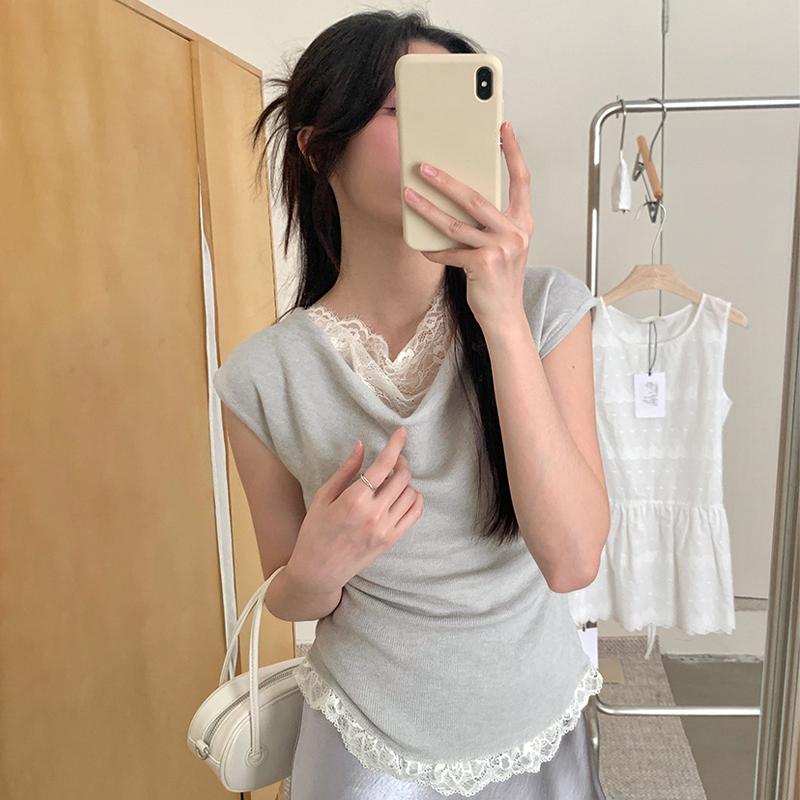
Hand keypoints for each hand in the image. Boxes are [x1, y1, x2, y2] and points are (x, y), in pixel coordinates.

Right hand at [287, 428, 423, 595]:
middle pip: (402, 477)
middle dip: (401, 462)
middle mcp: (374, 514)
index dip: (396, 445)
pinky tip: (402, 496)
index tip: (402, 432)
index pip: (384, 465)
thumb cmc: (315, 532)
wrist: (317, 572)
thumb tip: (361, 446)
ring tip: (391, 482)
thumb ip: (345, 470)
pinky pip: (415, 513)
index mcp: (354, 500)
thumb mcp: (323, 497)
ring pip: (411, 493)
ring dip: (405, 481)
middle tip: (392, 460)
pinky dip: (415, 499)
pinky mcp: (391, 541)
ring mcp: (385, 529)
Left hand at [402, 121, 533, 330]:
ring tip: (409, 196)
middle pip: (475, 198)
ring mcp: (501, 249)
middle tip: (424, 167)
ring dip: (427, 209)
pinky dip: (433, 250)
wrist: (505, 316)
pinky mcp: (484, 265)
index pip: (521, 180)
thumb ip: (488, 223)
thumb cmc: (499, 279)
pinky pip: (449, 252)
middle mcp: (515, 232)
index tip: (503, 129)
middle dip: (446, 180)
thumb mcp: (502, 246)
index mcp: (523, 223)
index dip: (513, 153)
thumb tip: (456, 198)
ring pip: (455, 223)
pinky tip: (421, 245)